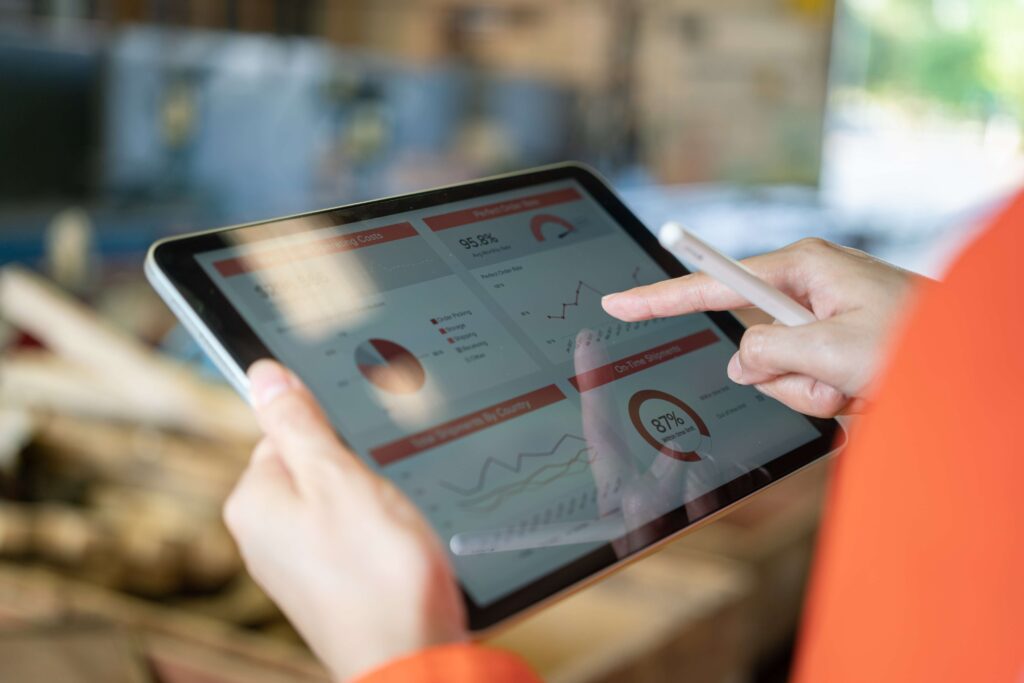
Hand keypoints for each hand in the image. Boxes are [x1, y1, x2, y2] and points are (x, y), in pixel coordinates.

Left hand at [224, 360, 465, 680]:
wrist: (413, 659)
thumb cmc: (378, 575)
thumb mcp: (339, 477)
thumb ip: (299, 422)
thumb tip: (263, 373)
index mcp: (254, 501)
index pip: (284, 430)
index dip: (334, 430)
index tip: (366, 443)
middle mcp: (263, 536)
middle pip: (313, 466)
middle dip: (355, 468)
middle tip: (387, 489)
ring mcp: (297, 565)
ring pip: (338, 502)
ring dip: (372, 502)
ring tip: (396, 525)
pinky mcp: (330, 586)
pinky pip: (351, 537)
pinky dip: (378, 535)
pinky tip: (400, 550)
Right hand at [602, 238, 921, 416]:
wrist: (977, 365)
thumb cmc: (922, 340)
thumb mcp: (834, 347)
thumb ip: (769, 352)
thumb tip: (741, 362)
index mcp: (802, 268)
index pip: (712, 282)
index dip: (659, 296)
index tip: (617, 301)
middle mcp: (806, 290)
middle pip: (751, 345)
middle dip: (788, 375)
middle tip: (836, 377)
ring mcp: (820, 322)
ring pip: (776, 375)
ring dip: (814, 392)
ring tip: (860, 382)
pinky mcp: (832, 349)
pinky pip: (803, 387)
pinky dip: (831, 398)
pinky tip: (865, 388)